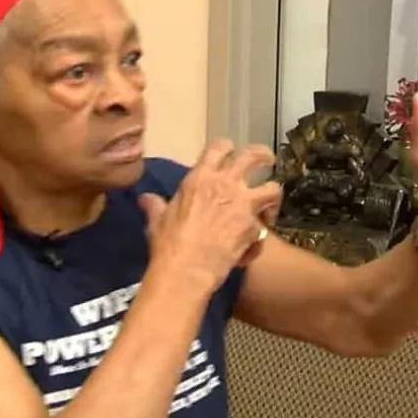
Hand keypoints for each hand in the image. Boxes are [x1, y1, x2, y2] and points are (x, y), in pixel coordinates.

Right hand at [138, 140, 281, 291]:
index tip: (230, 155)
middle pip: (254, 155)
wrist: (187, 269)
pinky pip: (265, 228)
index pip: (219, 147)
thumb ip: (155, 206)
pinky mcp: (255, 228)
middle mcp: (226, 184)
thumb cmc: (168, 243)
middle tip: (267, 163)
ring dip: (272, 198)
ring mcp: (244, 205)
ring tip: (268, 209)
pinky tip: (252, 247)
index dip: (227, 149)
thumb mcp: (157, 220)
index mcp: (201, 177)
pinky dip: (260, 237)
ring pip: (273, 188)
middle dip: (264, 156)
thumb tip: (144, 199)